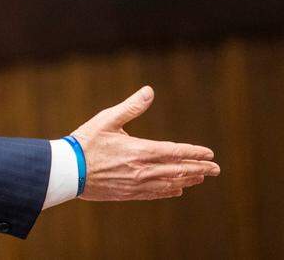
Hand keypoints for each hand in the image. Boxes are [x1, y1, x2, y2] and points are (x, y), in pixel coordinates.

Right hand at [71, 86, 219, 200]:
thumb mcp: (108, 119)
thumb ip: (131, 107)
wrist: (67, 170)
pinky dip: (169, 190)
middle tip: (216, 169)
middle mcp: (142, 169)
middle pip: (178, 170)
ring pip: (169, 183)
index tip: (209, 153)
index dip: (194, 153)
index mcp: (139, 150)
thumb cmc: (86, 141)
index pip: (175, 152)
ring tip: (201, 177)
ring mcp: (136, 184)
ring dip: (187, 179)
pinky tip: (177, 189)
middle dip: (199, 169)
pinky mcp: (127, 193)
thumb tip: (149, 91)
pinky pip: (155, 193)